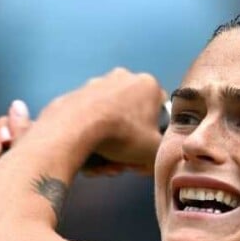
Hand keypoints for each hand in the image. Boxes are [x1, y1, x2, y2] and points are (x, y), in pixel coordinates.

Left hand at [25, 68, 165, 174]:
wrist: (75, 128)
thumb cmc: (123, 134)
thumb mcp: (154, 151)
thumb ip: (163, 153)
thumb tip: (156, 159)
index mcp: (148, 84)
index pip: (160, 110)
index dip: (155, 134)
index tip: (145, 151)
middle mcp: (123, 77)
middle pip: (133, 116)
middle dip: (129, 142)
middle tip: (123, 162)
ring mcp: (97, 83)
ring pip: (111, 119)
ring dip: (110, 142)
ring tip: (104, 163)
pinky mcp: (76, 93)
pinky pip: (90, 119)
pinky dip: (92, 136)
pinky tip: (89, 154)